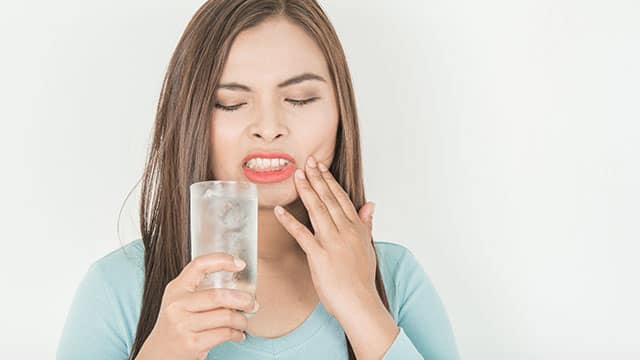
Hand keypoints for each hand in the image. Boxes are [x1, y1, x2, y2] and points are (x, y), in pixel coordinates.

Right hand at [136, 253, 258, 359]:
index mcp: (176, 289)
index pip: (198, 265)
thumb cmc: (178, 323)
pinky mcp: (191, 344)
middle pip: (217, 296)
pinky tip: (238, 334)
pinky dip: (237, 334)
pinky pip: (224, 334)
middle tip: (252, 303)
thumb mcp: (181, 301)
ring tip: (244, 322)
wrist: (159, 353)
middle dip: (242, 299)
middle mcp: (177, 305)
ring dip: (241, 320)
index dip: (221, 260)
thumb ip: (201, 290)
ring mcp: (183, 325)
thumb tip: (239, 284)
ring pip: (225, 316)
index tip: (240, 264)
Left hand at [273, 155, 377, 318]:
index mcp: (356, 229)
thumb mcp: (368, 247)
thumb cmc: (361, 280)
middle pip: (329, 199)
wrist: (359, 303)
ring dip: (306, 191)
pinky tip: (280, 210)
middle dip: (317, 178)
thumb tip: (371, 205)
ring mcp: (332, 243)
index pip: (342, 198)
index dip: (329, 181)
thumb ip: (367, 224)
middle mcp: (345, 232)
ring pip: (317, 210)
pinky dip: (290, 221)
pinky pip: (302, 234)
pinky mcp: (319, 256)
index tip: (320, 166)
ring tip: (296, 176)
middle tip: (307, 161)